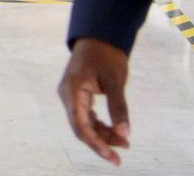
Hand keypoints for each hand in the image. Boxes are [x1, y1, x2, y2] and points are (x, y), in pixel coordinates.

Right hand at [57, 38, 131, 164]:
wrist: (99, 36)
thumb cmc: (106, 54)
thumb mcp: (115, 80)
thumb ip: (118, 107)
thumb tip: (125, 133)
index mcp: (72, 90)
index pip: (80, 125)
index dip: (95, 144)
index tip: (112, 156)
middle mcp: (67, 95)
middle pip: (81, 128)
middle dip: (101, 142)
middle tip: (121, 154)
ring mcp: (71, 96)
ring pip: (84, 124)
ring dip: (102, 135)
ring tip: (124, 143)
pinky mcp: (78, 96)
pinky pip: (86, 117)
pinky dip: (100, 126)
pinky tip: (115, 130)